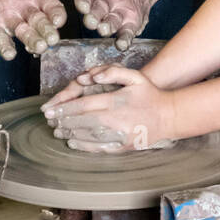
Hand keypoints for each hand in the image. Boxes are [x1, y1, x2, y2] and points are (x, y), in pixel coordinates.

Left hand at [41, 65, 175, 152]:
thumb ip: (112, 72)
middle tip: (50, 122)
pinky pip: (99, 147)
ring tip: (57, 131)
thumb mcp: (135, 76)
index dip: (64, 109)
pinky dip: (84, 146)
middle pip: (82, 121)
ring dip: (70, 134)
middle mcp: (116, 119)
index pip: (83, 105)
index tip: (50, 111)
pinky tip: (73, 142)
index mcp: (116, 101)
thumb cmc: (150, 94)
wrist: (169, 116)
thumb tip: (88, 77)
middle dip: (64, 122)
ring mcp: (119, 135)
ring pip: (88, 136)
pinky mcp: (123, 146)